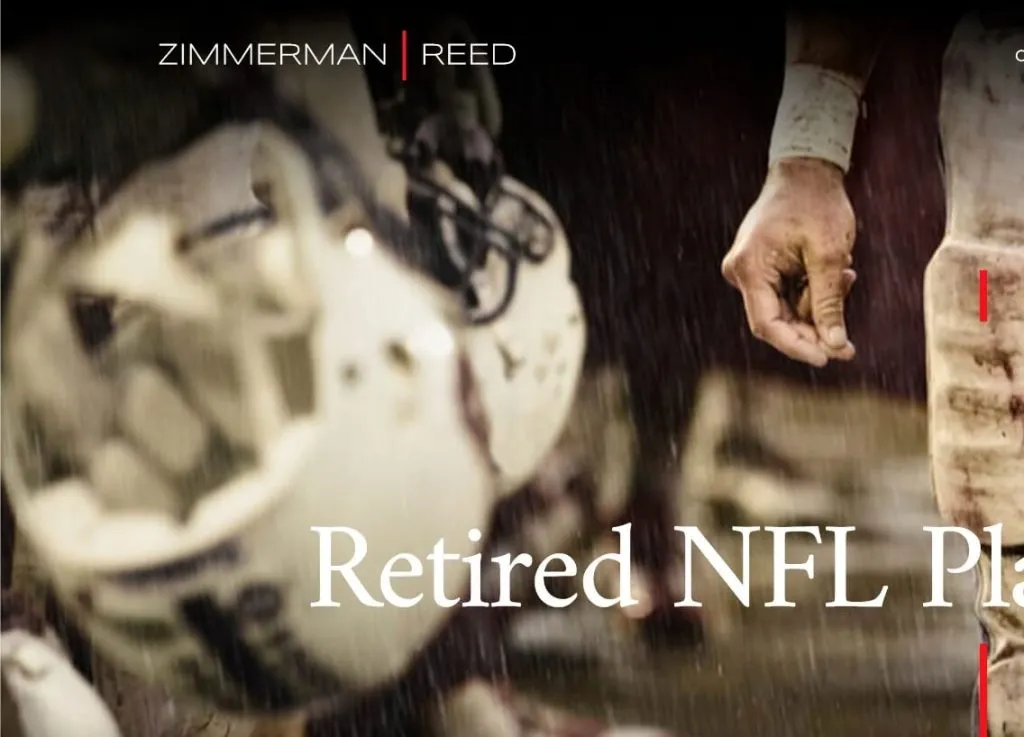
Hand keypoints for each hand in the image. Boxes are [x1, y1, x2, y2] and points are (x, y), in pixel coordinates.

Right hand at [722, 158, 857, 366]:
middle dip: (813, 331)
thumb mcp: (829, 256)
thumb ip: (829, 303)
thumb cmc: (817, 204)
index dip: (798, 346)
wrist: (805, 170)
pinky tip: (836, 274)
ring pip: (784, 310)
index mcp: (750, 269)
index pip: (769, 325)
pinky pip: (786, 295)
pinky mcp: (760, 268)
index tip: (829, 358)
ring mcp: (749, 271)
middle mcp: (742, 273)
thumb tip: (836, 346)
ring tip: (847, 276)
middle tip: (849, 344)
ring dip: (818, 306)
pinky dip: (812, 293)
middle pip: (776, 321)